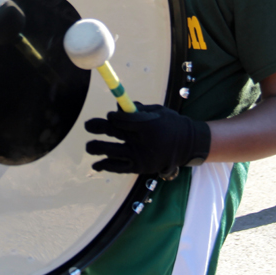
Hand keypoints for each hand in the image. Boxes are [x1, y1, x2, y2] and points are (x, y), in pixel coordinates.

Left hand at [85, 103, 210, 177]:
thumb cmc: (170, 124)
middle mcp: (142, 141)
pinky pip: (119, 167)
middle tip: (88, 125)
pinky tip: (97, 164)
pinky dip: (106, 166)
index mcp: (147, 125)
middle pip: (114, 133)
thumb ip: (136, 110)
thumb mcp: (157, 111)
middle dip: (98, 128)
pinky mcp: (140, 167)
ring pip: (112, 152)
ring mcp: (140, 156)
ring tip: (89, 146)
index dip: (112, 118)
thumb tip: (116, 107)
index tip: (109, 116)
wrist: (187, 145)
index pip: (122, 120)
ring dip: (97, 148)